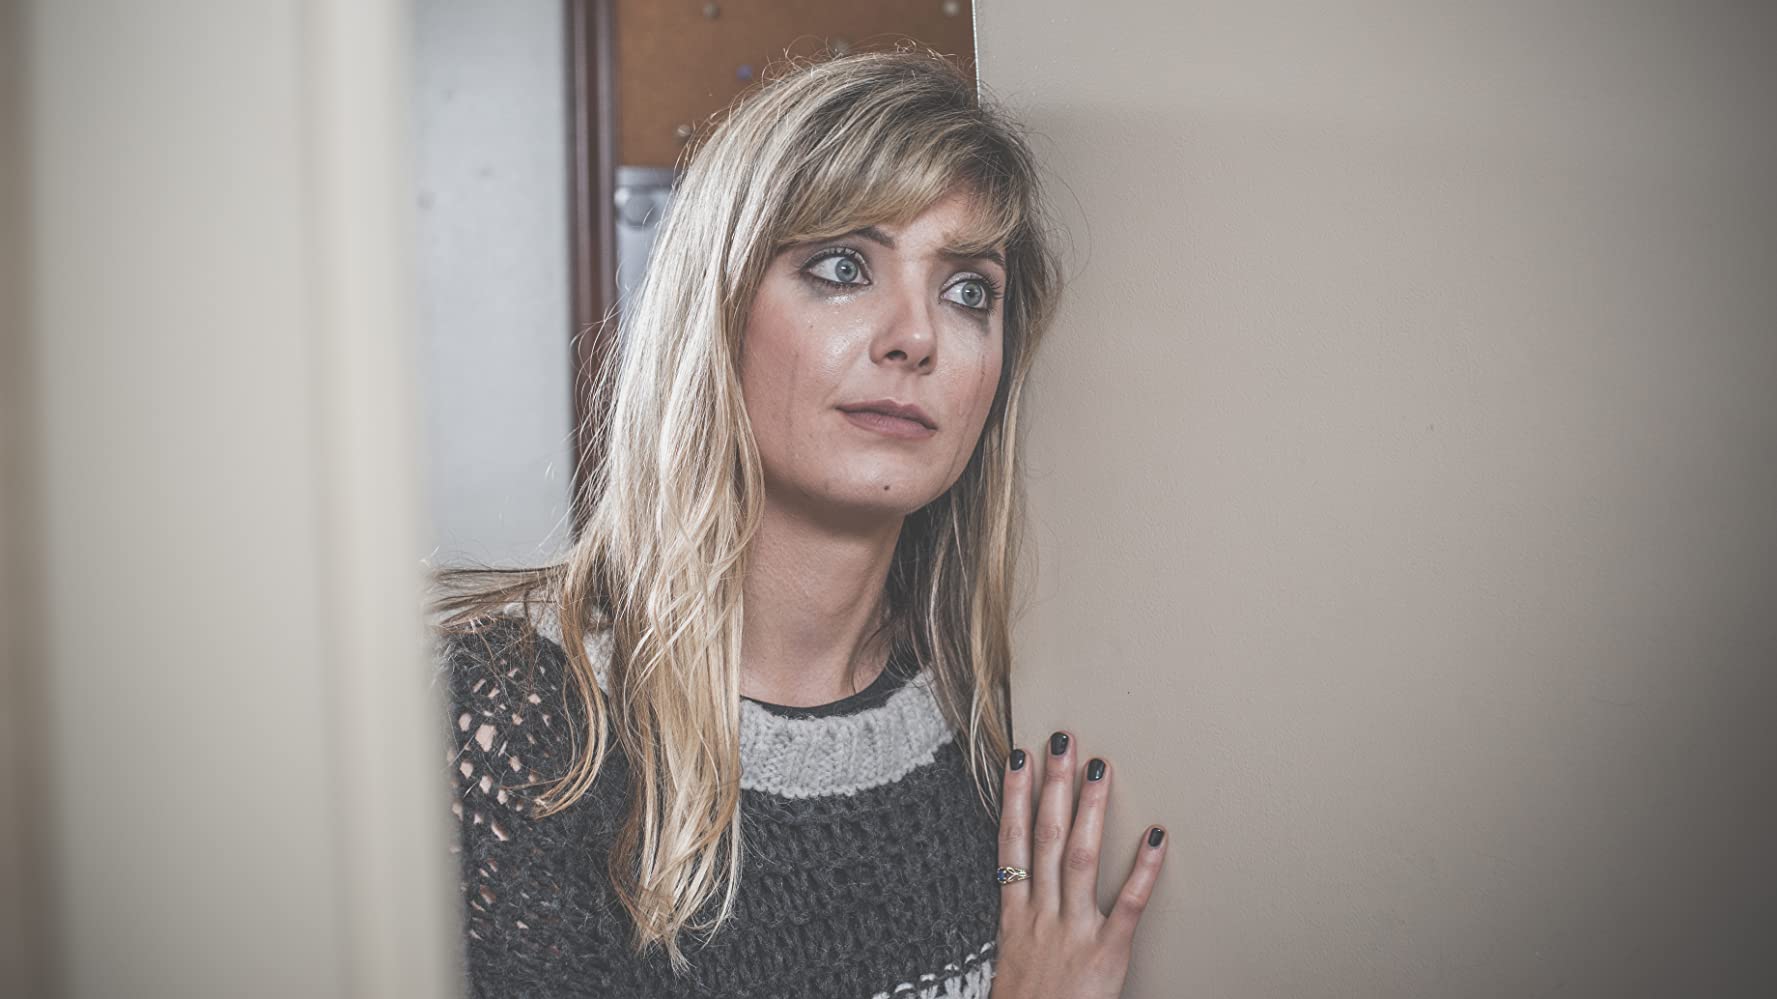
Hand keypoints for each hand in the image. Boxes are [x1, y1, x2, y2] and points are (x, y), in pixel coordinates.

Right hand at [990, 730, 1167, 998]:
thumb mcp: (1012, 962)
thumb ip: (1023, 924)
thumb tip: (1029, 890)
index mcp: (1016, 917)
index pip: (1011, 843)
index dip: (1013, 796)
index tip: (1018, 757)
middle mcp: (1041, 915)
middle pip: (1044, 837)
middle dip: (1053, 784)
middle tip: (1063, 739)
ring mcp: (1072, 932)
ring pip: (1079, 857)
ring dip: (1090, 808)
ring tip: (1099, 766)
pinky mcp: (1105, 955)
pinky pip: (1127, 906)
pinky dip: (1144, 870)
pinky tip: (1156, 837)